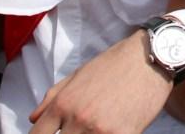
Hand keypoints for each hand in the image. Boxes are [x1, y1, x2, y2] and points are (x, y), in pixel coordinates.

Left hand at [27, 31, 169, 133]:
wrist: (150, 58)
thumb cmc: (114, 64)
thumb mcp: (78, 75)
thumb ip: (52, 97)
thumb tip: (34, 119)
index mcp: (63, 103)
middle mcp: (78, 119)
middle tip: (77, 130)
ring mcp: (100, 130)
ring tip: (94, 128)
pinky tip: (111, 129)